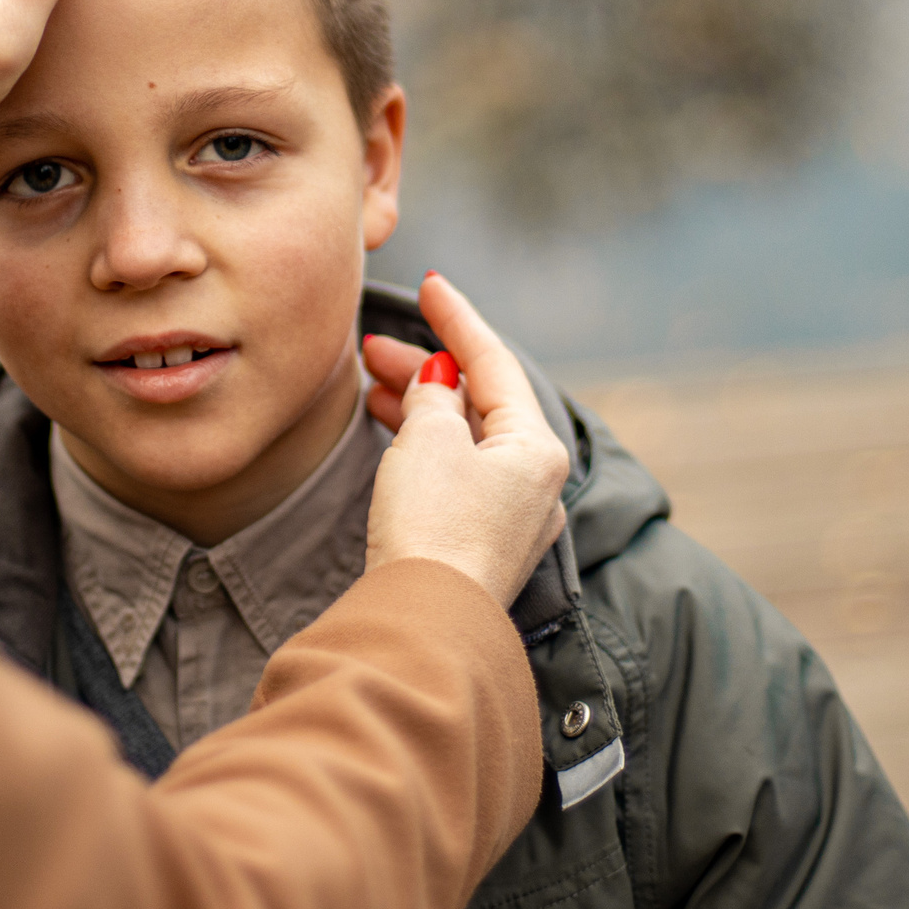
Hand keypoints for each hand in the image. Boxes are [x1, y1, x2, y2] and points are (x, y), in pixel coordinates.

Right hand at [362, 275, 569, 607]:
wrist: (424, 622)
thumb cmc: (433, 525)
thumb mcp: (428, 440)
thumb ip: (432, 398)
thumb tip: (437, 384)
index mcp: (535, 447)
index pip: (495, 362)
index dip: (457, 320)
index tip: (428, 286)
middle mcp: (535, 482)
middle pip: (481, 403)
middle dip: (427, 370)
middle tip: (374, 348)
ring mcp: (511, 519)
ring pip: (466, 441)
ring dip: (421, 409)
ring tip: (372, 387)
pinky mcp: (480, 547)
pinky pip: (457, 476)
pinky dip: (425, 448)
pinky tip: (394, 437)